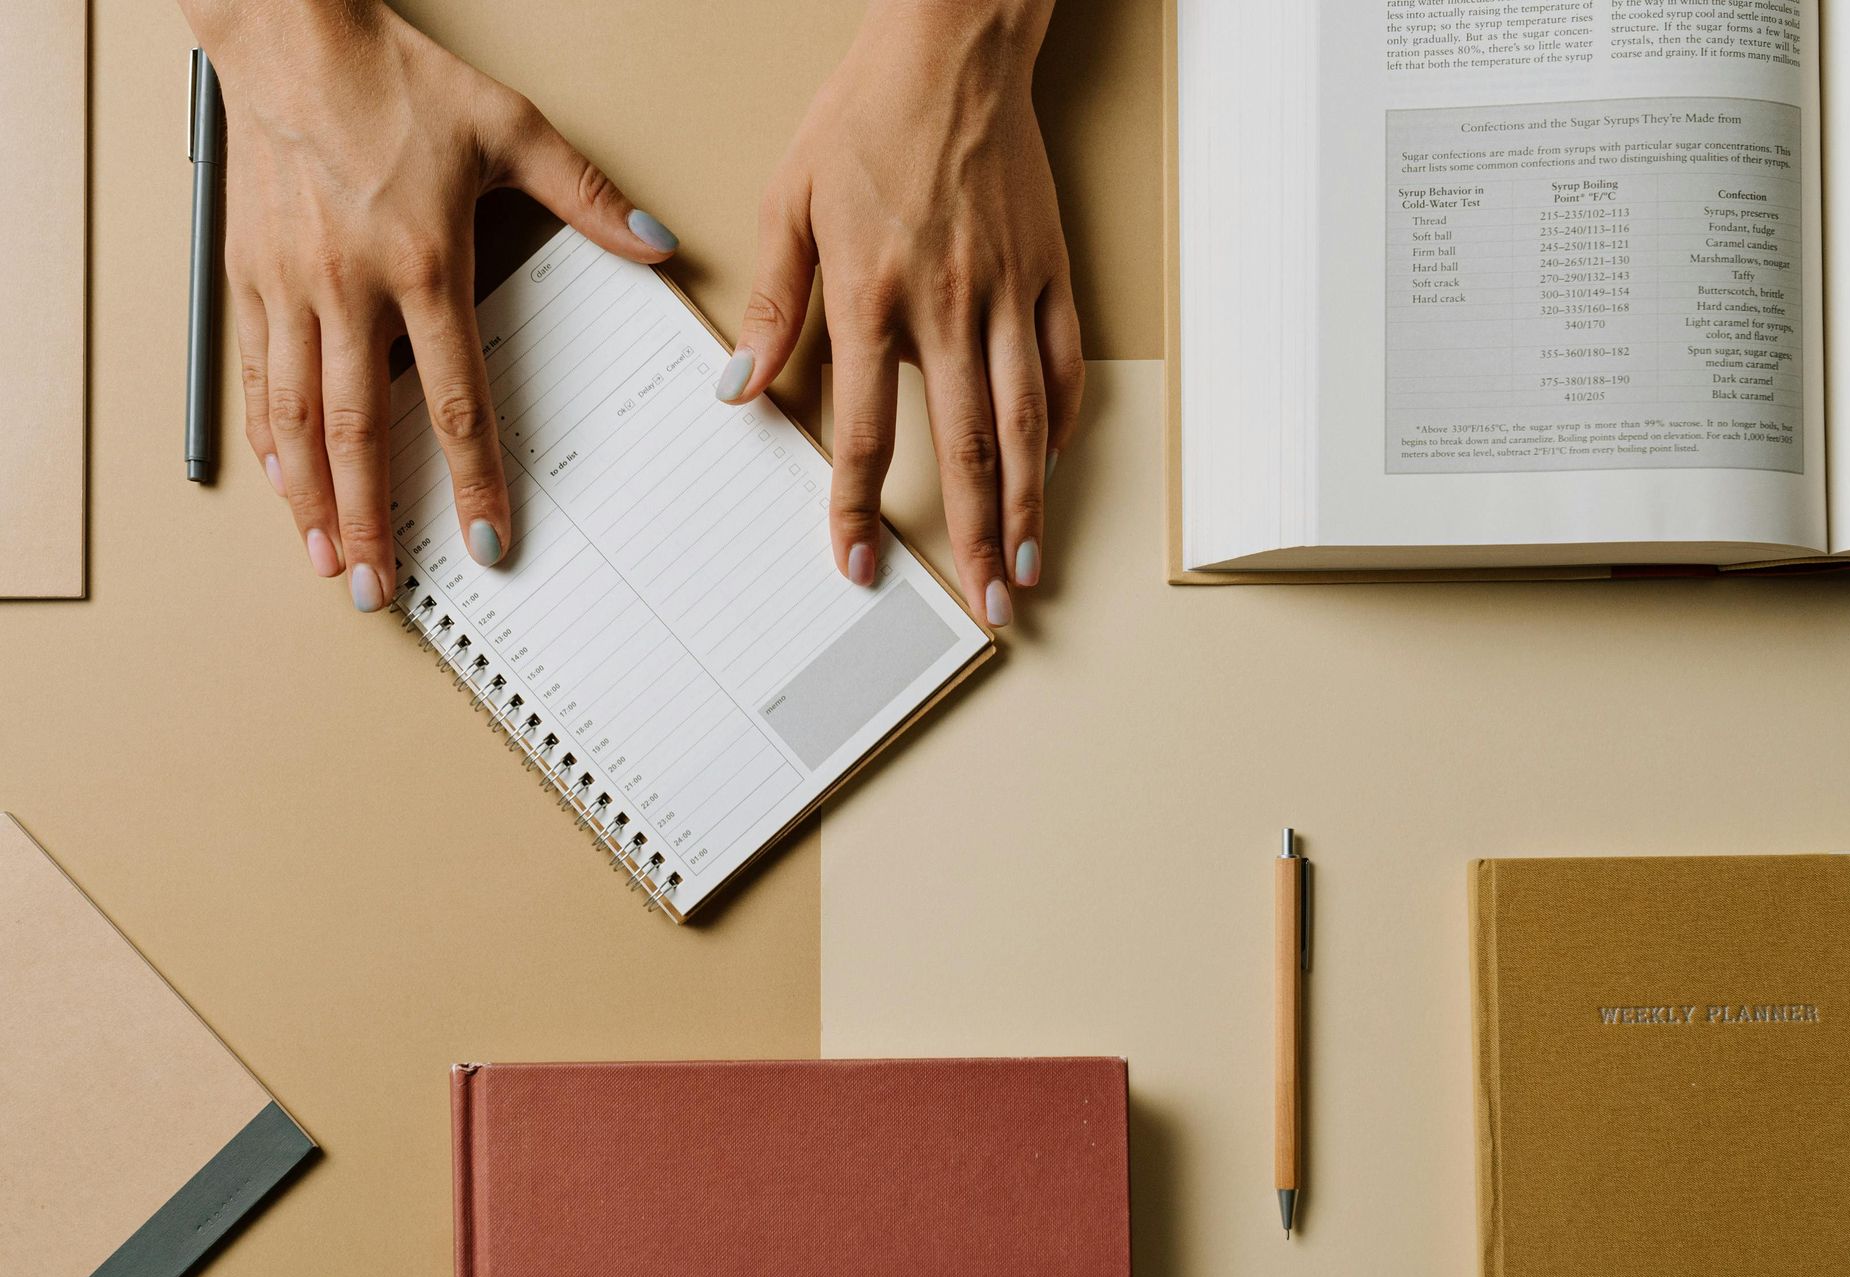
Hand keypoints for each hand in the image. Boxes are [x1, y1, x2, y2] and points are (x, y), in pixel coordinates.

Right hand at [187, 0, 679, 609]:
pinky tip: (280, 482)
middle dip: (371, 520)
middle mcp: (348, 287)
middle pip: (358, 431)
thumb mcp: (509, 130)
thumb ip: (587, 196)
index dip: (473, 479)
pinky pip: (254, 375)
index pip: (455, 400)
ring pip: (294, 416)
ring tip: (326, 558)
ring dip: (310, 499)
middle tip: (380, 587)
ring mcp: (290, 286)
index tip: (485, 540)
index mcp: (422, 264)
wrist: (292, 37)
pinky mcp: (249, 276)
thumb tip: (655, 241)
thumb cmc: (394, 83)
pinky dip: (265, 438)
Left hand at [719, 0, 1083, 628]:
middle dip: (976, 538)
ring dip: (1031, 504)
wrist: (952, 50)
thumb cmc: (866, 119)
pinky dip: (1063, 422)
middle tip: (987, 604)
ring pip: (1027, 421)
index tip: (859, 565)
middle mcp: (948, 305)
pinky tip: (1054, 467)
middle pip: (966, 447)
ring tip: (1031, 566)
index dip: (859, 508)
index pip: (866, 429)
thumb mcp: (790, 203)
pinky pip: (1064, 363)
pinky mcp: (1049, 272)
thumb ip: (772, 305)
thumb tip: (742, 387)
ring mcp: (1008, 292)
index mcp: (873, 294)